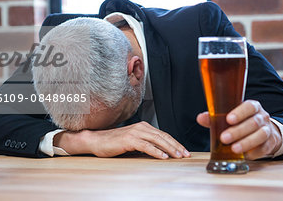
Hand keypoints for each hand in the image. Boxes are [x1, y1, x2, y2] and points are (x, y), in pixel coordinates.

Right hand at [54, 121, 189, 158]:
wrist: (96, 140)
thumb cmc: (114, 143)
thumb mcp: (133, 143)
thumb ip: (146, 145)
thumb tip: (161, 153)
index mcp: (144, 127)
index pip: (163, 135)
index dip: (175, 143)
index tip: (184, 151)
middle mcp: (141, 127)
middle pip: (163, 136)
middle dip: (176, 146)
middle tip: (185, 154)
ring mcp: (135, 132)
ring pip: (157, 140)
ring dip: (169, 149)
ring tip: (178, 156)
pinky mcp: (129, 139)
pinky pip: (146, 146)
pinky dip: (156, 151)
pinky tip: (163, 157)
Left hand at [196, 100, 281, 159]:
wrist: (264, 130)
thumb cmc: (242, 121)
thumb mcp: (230, 116)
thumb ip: (215, 117)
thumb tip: (201, 118)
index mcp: (252, 107)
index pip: (249, 107)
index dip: (240, 113)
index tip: (229, 119)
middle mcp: (262, 117)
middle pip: (253, 123)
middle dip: (238, 131)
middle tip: (224, 138)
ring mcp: (267, 130)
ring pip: (260, 135)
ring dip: (246, 143)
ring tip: (234, 148)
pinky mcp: (269, 144)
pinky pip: (263, 148)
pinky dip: (254, 153)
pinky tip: (244, 155)